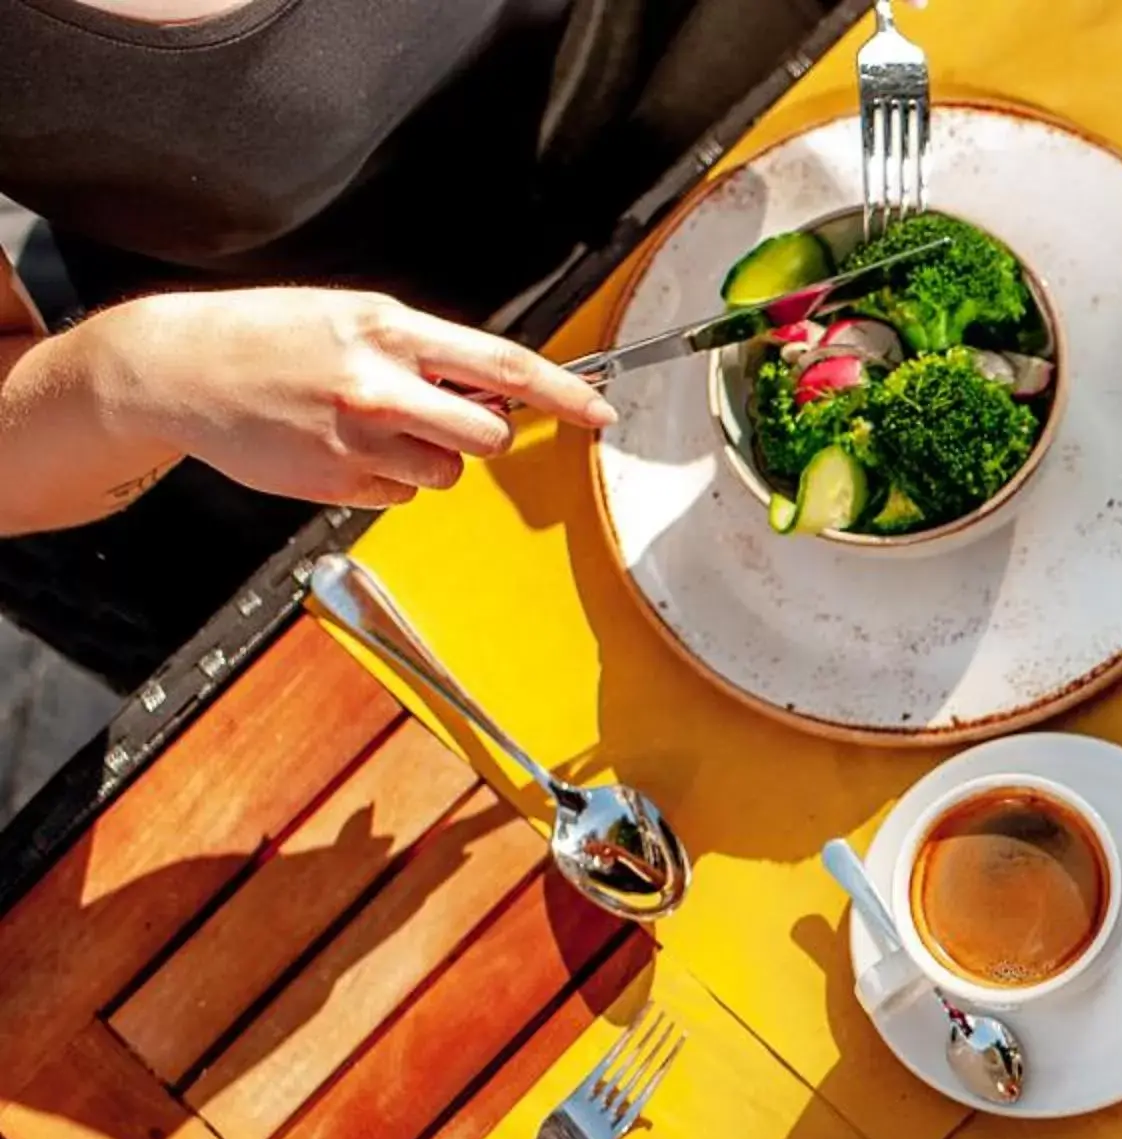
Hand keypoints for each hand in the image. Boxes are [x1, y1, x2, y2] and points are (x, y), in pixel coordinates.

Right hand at [88, 288, 613, 507]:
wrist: (179, 368)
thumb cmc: (269, 336)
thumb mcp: (351, 316)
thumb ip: (426, 352)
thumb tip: (494, 389)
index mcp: (388, 330)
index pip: (504, 367)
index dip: (564, 395)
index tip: (600, 414)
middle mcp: (379, 386)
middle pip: (487, 437)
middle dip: (478, 434)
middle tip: (438, 416)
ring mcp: (357, 440)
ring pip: (445, 474)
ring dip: (424, 458)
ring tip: (366, 425)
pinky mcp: (336, 483)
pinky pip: (400, 497)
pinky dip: (384, 480)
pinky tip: (338, 448)